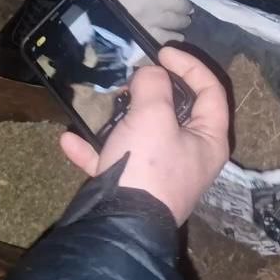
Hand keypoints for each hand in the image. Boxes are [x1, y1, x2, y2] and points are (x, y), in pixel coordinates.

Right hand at [60, 46, 229, 224]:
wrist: (119, 227)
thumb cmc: (148, 166)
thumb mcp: (154, 116)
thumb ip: (154, 86)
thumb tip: (150, 75)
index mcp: (209, 139)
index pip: (211, 90)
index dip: (190, 65)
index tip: (161, 52)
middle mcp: (189, 156)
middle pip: (175, 112)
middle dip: (149, 91)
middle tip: (131, 77)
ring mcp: (159, 174)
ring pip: (141, 135)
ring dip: (118, 119)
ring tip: (102, 102)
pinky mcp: (131, 188)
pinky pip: (113, 160)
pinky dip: (93, 150)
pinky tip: (68, 140)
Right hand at [66, 0, 191, 42]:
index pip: (183, 6)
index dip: (187, 5)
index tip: (186, 5)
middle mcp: (152, 16)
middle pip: (176, 23)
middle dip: (182, 20)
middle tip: (183, 19)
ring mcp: (136, 29)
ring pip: (163, 40)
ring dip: (172, 37)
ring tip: (175, 36)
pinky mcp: (123, 36)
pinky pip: (142, 48)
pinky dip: (152, 47)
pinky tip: (154, 46)